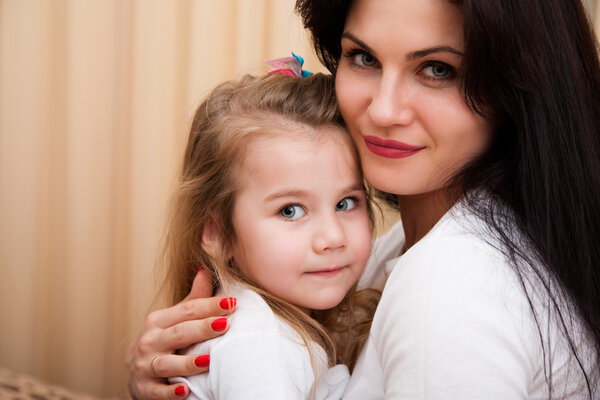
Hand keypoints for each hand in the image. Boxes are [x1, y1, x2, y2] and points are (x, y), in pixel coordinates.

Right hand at [126, 268, 236, 398]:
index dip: (210, 305)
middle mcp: (149, 341)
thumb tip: (206, 270)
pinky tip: (184, 391)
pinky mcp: (145, 389)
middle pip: (179, 333)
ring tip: (209, 359)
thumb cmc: (162, 342)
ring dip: (188, 362)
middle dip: (202, 328)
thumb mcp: (173, 320)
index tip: (232, 302)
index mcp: (158, 321)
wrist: (136, 374)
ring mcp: (145, 366)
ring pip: (168, 363)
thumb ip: (192, 299)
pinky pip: (158, 392)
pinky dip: (170, 392)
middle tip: (226, 324)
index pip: (187, 310)